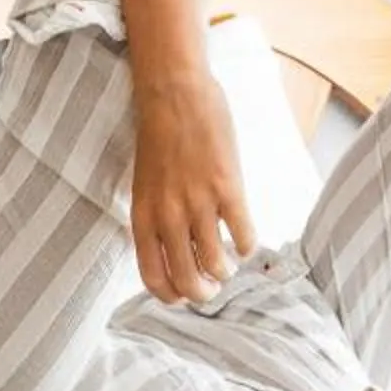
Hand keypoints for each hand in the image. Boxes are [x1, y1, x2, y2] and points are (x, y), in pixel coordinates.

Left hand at [129, 69, 255, 304]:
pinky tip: (246, 241)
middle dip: (203, 293)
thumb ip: (155, 218)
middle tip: (212, 287)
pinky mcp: (229, 188)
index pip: (154, 277)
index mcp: (143, 217)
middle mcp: (168, 216)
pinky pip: (243, 234)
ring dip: (225, 271)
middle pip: (187, 280)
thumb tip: (173, 250)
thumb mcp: (144, 184)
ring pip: (216, 263)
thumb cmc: (158, 136)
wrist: (174, 94)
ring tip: (228, 264)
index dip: (171, 296)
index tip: (184, 296)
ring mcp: (199, 203)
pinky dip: (247, 246)